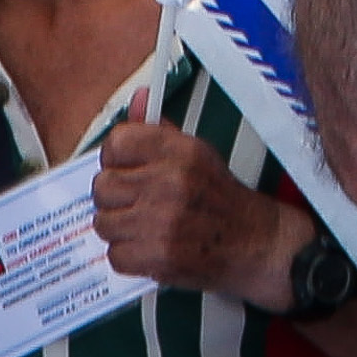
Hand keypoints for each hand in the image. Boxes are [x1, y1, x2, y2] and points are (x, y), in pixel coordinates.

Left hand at [93, 109, 301, 313]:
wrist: (253, 242)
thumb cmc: (222, 199)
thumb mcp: (196, 153)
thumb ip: (160, 130)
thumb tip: (138, 100)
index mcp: (179, 152)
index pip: (117, 142)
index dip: (115, 158)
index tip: (124, 167)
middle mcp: (169, 183)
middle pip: (103, 186)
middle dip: (115, 196)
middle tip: (135, 201)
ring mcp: (162, 222)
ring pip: (104, 222)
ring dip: (120, 228)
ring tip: (143, 225)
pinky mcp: (158, 256)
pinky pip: (115, 255)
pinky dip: (128, 255)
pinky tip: (148, 246)